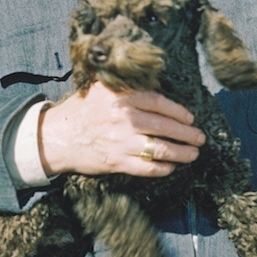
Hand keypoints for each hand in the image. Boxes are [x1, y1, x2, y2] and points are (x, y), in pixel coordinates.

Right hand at [37, 81, 205, 178]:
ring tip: (193, 154)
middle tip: (199, 137)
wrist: (57, 137)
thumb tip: (157, 91)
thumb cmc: (82, 111)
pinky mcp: (116, 161)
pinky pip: (147, 167)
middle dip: (187, 133)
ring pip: (160, 148)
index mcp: (120, 96)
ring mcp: (120, 141)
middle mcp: (122, 117)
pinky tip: (171, 166)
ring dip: (181, 152)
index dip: (178, 111)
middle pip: (164, 126)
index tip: (189, 117)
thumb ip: (127, 89)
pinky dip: (163, 168)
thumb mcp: (101, 90)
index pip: (158, 102)